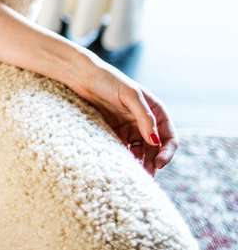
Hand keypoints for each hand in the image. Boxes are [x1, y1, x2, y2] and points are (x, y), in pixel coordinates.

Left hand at [66, 56, 176, 175]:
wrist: (82, 76)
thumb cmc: (108, 80)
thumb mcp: (130, 95)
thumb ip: (144, 117)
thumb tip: (155, 141)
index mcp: (156, 112)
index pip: (169, 137)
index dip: (167, 152)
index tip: (159, 163)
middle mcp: (146, 122)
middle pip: (155, 148)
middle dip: (153, 162)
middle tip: (146, 176)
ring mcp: (131, 127)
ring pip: (141, 151)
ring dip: (140, 163)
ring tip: (134, 175)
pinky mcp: (116, 131)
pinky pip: (124, 148)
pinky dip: (125, 158)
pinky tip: (121, 165)